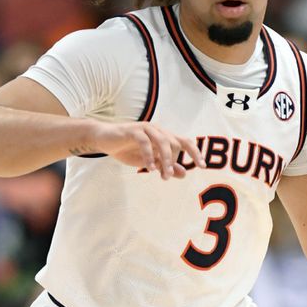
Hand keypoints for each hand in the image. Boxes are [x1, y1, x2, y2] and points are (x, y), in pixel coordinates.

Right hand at [82, 121, 204, 179]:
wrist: (103, 139)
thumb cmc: (127, 149)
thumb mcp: (148, 162)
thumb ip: (165, 166)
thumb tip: (184, 173)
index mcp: (163, 136)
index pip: (184, 141)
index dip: (195, 152)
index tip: (203, 166)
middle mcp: (158, 130)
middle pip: (175, 143)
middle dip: (173, 162)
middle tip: (167, 178)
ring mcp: (146, 128)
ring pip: (163, 142)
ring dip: (165, 160)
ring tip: (162, 175)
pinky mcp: (133, 130)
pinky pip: (145, 142)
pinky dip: (149, 156)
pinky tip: (148, 168)